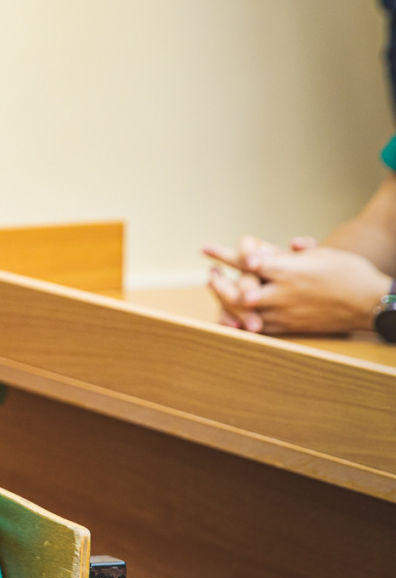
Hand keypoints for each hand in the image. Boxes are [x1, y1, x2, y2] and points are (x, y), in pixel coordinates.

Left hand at [203, 238, 388, 334]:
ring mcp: (284, 313)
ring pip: (244, 311)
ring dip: (224, 301)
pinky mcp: (288, 328)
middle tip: (211, 273)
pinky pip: (257, 327)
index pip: (249, 262)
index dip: (226, 255)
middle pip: (239, 291)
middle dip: (220, 283)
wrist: (370, 304)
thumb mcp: (320, 254)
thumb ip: (289, 253)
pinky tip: (227, 316)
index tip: (206, 250)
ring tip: (215, 291)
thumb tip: (262, 250)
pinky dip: (239, 321)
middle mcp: (283, 294)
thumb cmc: (347, 273)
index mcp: (289, 271)